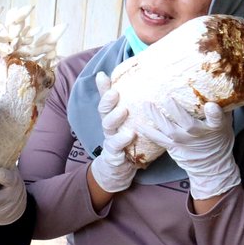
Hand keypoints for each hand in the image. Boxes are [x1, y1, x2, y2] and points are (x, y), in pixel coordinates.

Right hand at [89, 72, 138, 193]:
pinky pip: (115, 147)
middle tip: (115, 92)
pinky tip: (129, 135)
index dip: (103, 88)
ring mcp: (110, 140)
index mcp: (112, 118)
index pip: (106, 100)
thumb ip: (133, 109)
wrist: (118, 169)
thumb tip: (141, 91)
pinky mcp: (113, 155)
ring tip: (123, 110)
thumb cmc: (127, 142)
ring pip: (108, 127)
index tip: (102, 75)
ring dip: (114, 118)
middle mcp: (109, 127)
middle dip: (107, 101)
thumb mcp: (129, 124)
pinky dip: (121, 141)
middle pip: (104, 112)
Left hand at [139, 97, 239, 199]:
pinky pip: (159, 140)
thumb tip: (214, 83)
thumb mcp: (225, 122)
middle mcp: (199, 134)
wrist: (212, 164)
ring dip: (157, 117)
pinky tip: (138, 123)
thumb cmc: (217, 137)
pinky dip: (148, 132)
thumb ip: (221, 106)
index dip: (213, 114)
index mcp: (215, 127)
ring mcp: (184, 142)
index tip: (210, 106)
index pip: (217, 120)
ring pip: (169, 130)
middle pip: (188, 124)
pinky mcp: (173, 147)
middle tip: (166, 98)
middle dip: (176, 111)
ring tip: (146, 105)